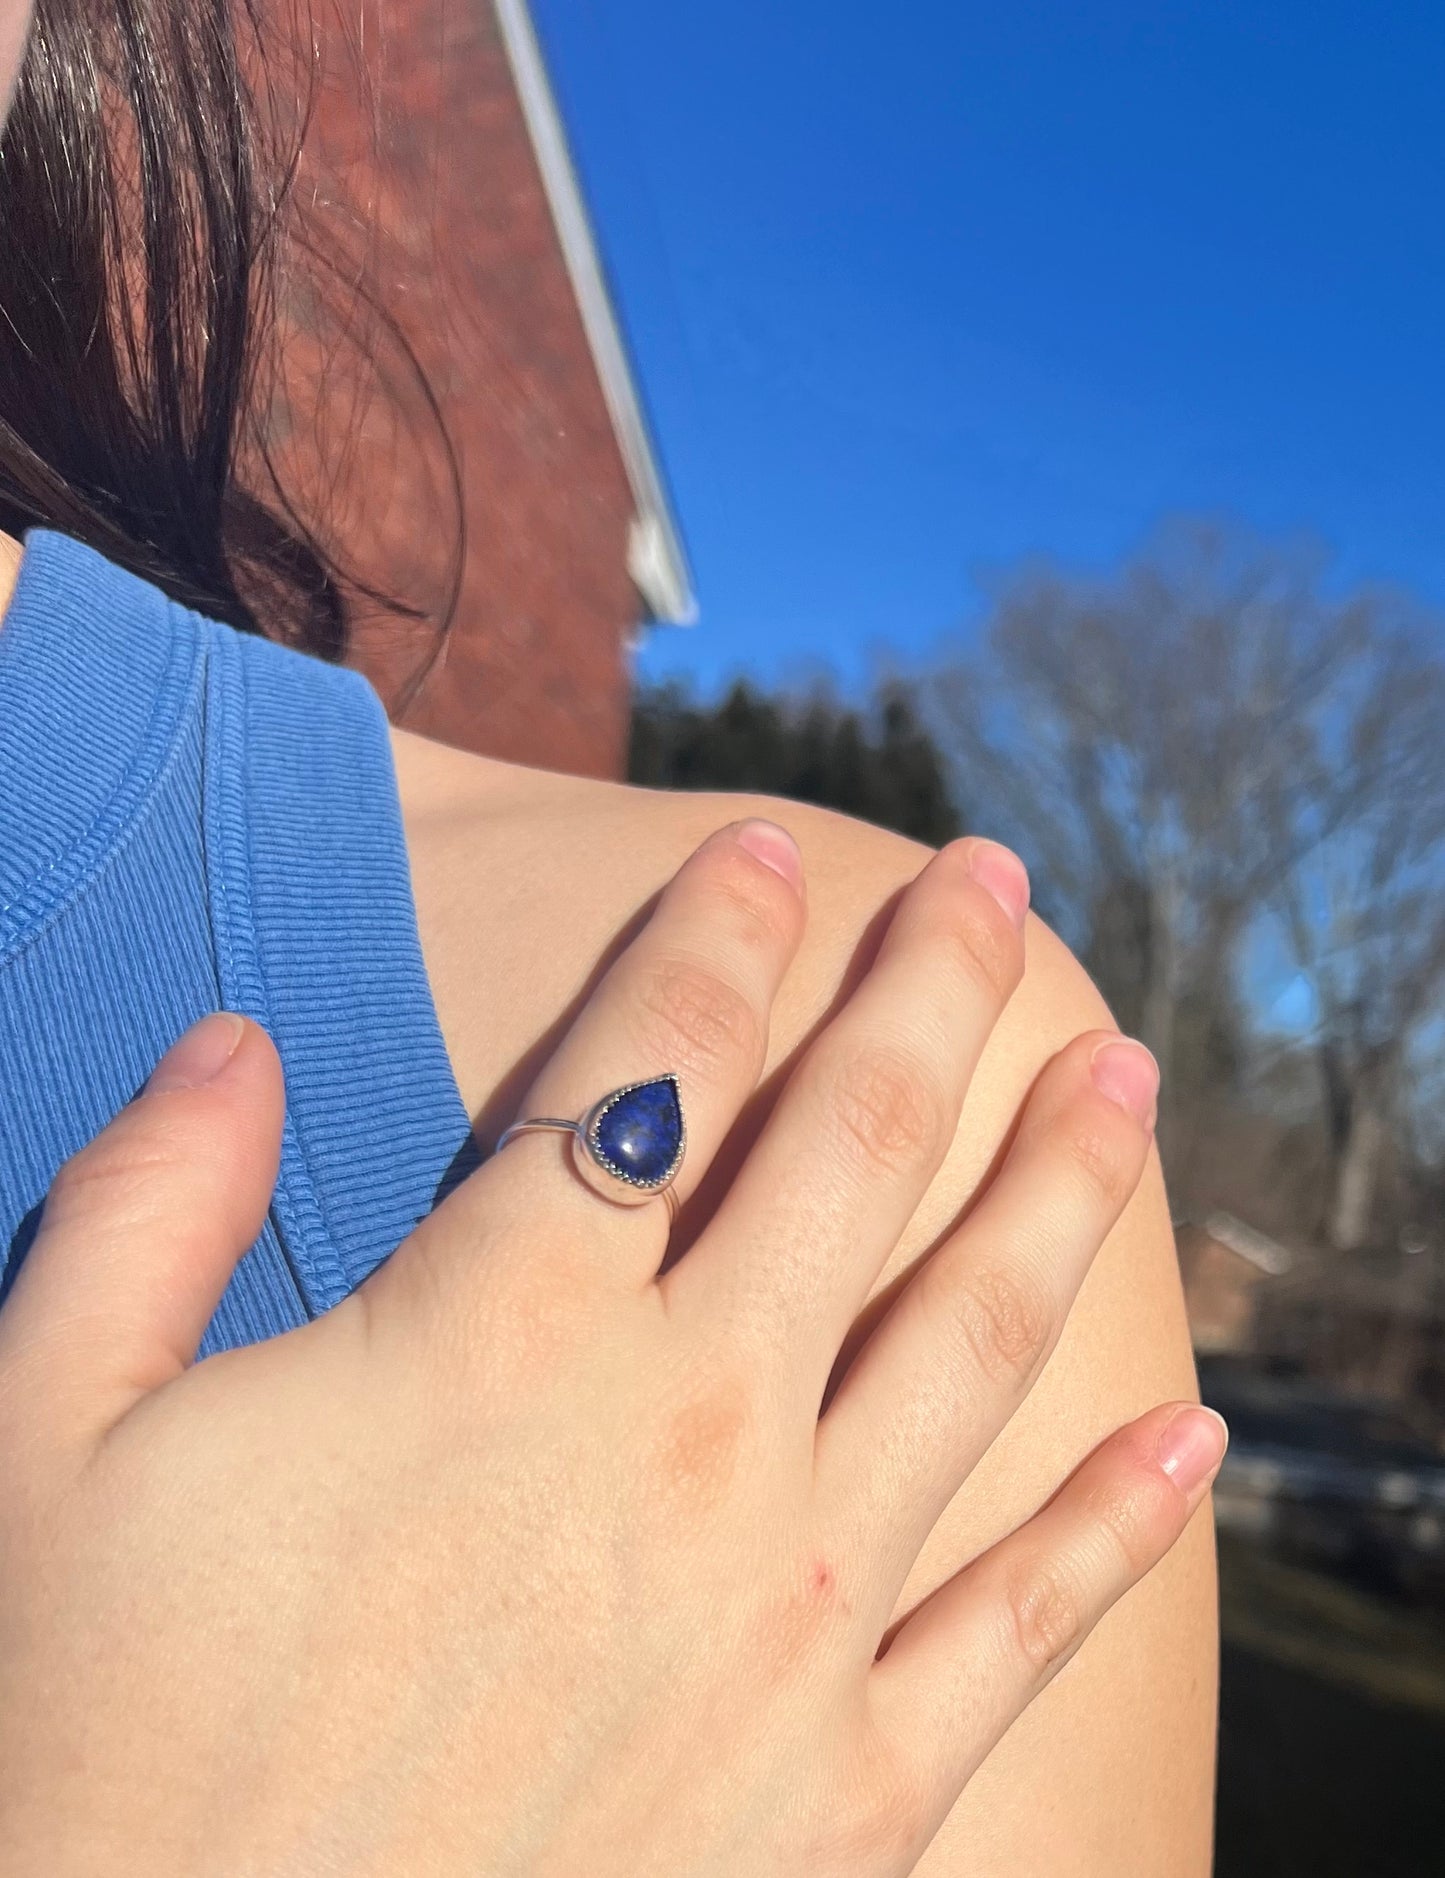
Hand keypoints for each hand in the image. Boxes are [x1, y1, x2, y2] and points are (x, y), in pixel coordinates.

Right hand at [0, 823, 1222, 1875]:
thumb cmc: (75, 1763)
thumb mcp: (33, 1444)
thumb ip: (142, 1208)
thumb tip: (233, 1039)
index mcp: (496, 1341)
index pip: (648, 1069)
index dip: (716, 935)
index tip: (770, 846)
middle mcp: (682, 1444)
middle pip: (850, 1149)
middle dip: (929, 992)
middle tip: (995, 886)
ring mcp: (786, 1618)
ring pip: (972, 1339)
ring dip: (1061, 1190)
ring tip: (1128, 1073)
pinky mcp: (841, 1794)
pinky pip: (1017, 1623)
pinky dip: (1118, 1523)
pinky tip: (1194, 1435)